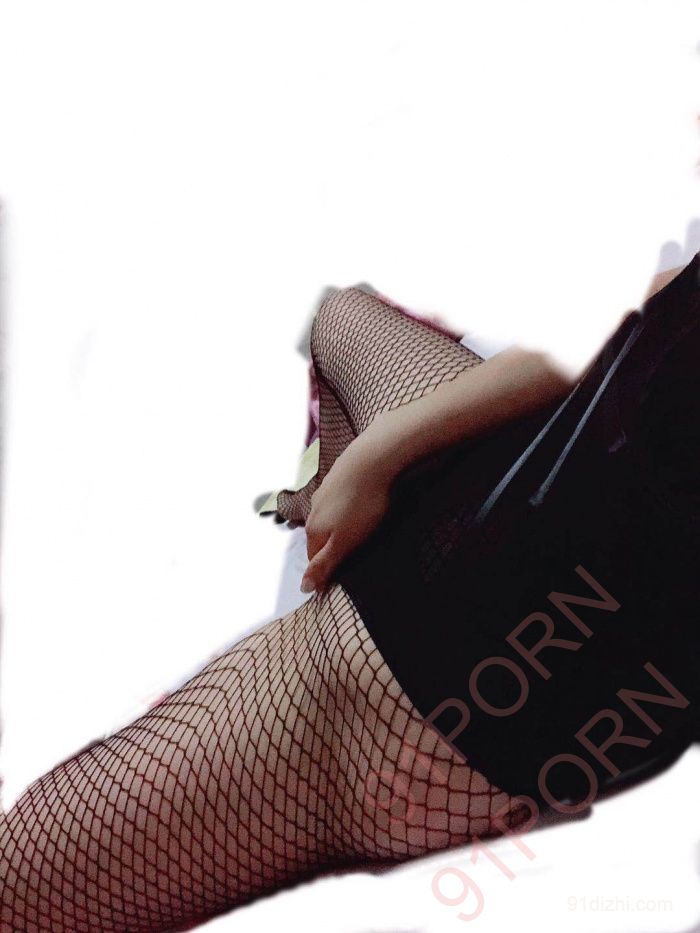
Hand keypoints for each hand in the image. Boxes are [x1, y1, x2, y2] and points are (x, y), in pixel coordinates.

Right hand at [300, 425, 394, 593]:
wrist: (371, 460)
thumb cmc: (362, 505)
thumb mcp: (344, 542)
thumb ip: (324, 564)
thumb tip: (303, 587)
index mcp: (314, 529)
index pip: (312, 557)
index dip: (323, 569)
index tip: (336, 578)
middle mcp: (314, 510)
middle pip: (318, 536)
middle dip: (328, 547)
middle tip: (346, 554)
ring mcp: (324, 492)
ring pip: (326, 516)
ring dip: (335, 525)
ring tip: (353, 530)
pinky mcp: (337, 477)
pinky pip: (337, 499)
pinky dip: (344, 507)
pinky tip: (355, 505)